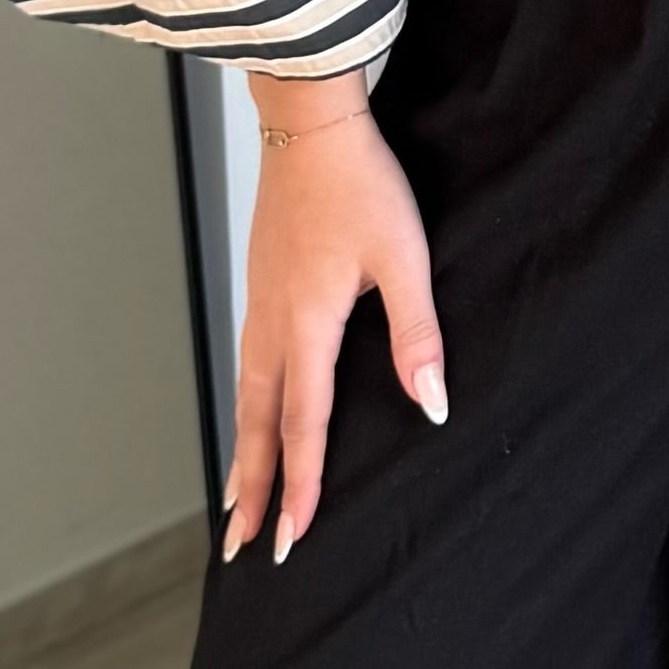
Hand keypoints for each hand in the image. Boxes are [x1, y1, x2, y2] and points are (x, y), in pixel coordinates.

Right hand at [225, 77, 445, 563]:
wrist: (307, 122)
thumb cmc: (359, 184)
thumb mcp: (402, 259)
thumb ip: (416, 335)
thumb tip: (431, 405)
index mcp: (306, 326)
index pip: (304, 426)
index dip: (301, 486)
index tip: (293, 537)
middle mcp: (272, 324)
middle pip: (259, 425)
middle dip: (255, 490)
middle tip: (243, 545)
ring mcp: (260, 304)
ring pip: (247, 397)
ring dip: (243, 453)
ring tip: (238, 500)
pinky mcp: (262, 286)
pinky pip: (247, 365)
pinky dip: (245, 408)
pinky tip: (251, 414)